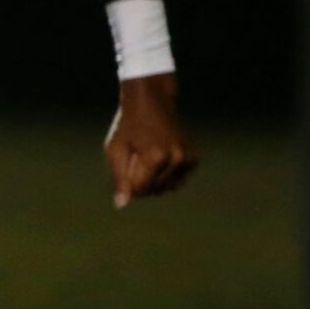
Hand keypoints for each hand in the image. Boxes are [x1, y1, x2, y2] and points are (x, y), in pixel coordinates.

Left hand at [105, 75, 197, 207]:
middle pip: (153, 191)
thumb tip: (120, 206)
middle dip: (141, 183)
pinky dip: (167, 177)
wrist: (152, 103)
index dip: (128, 184)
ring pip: (167, 189)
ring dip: (154, 181)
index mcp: (156, 157)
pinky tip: (161, 161)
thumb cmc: (129, 126)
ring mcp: (188, 159)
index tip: (125, 168)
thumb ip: (119, 179)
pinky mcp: (194, 159)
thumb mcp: (115, 150)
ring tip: (148, 159)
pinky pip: (177, 182)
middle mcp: (176, 159)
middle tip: (136, 160)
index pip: (139, 190)